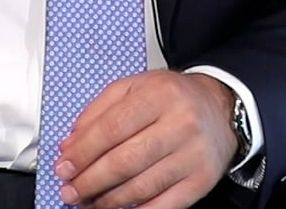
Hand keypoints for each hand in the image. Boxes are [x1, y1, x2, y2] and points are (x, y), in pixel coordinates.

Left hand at [55, 70, 236, 208]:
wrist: (221, 107)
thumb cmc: (174, 98)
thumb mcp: (134, 88)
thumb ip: (98, 111)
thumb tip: (71, 145)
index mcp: (160, 95)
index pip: (111, 128)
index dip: (83, 152)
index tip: (64, 166)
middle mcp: (181, 123)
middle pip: (124, 161)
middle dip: (90, 181)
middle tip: (71, 189)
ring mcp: (193, 154)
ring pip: (141, 187)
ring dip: (107, 200)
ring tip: (89, 201)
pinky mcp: (202, 180)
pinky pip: (164, 205)